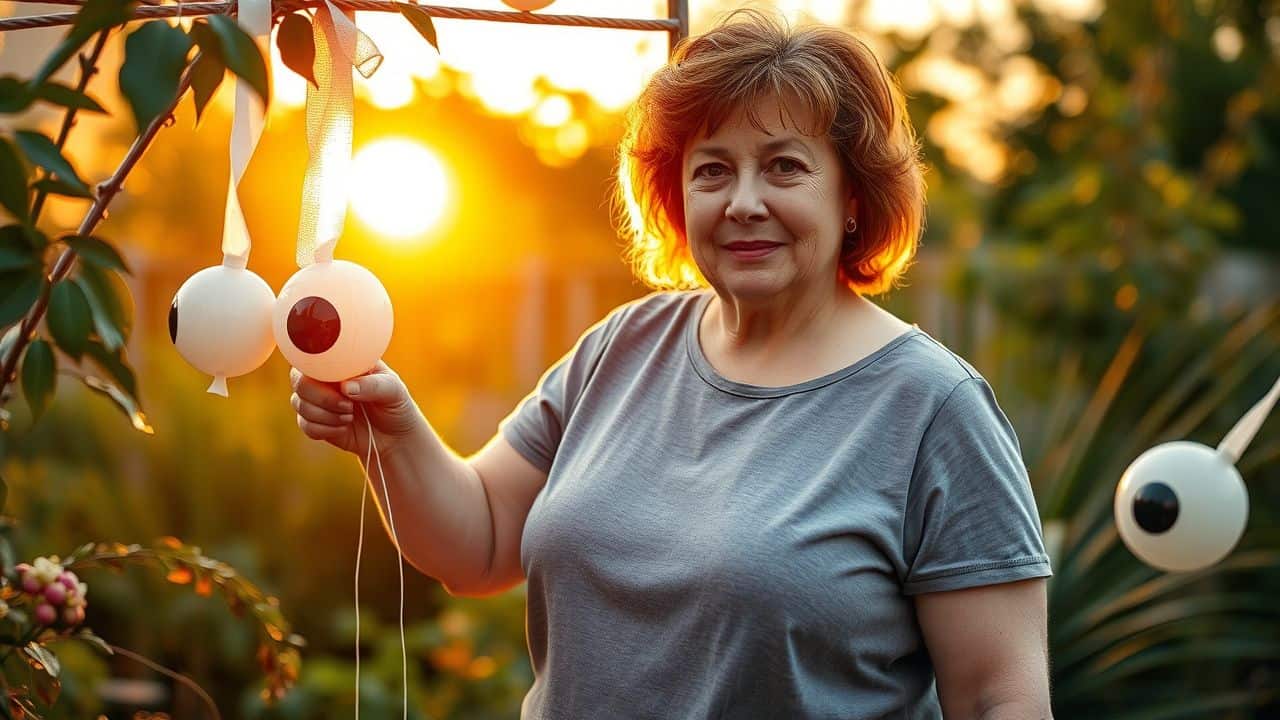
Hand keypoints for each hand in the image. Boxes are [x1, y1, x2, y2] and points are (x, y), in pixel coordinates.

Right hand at [289, 361, 422, 458]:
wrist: (394, 437)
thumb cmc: (395, 404)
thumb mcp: (394, 391)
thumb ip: (373, 386)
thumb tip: (346, 387)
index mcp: (341, 362)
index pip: (314, 355)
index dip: (314, 366)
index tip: (333, 381)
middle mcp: (325, 378)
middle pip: (299, 380)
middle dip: (322, 397)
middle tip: (348, 406)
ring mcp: (318, 400)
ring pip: (298, 403)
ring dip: (324, 415)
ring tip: (349, 417)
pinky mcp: (315, 422)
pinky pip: (305, 424)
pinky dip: (324, 429)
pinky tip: (343, 428)